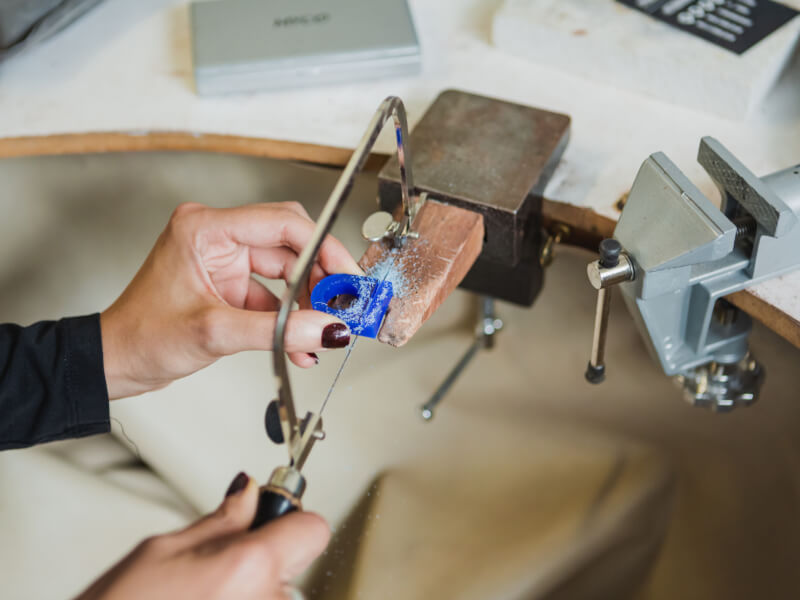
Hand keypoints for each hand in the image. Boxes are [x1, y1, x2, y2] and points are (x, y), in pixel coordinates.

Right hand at [75, 472, 328, 599]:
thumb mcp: (164, 551)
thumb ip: (221, 521)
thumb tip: (249, 492)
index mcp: (251, 567)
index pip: (313, 529)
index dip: (292, 521)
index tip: (274, 520)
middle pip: (295, 565)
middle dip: (266, 559)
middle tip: (221, 567)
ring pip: (278, 596)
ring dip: (253, 592)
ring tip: (205, 599)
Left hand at [101, 202, 361, 398]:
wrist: (117, 362)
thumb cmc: (142, 336)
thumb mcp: (215, 332)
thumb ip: (278, 330)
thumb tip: (328, 328)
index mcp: (206, 228)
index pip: (282, 223)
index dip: (323, 249)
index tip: (347, 276)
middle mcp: (218, 236)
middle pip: (290, 244)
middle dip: (319, 277)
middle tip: (343, 304)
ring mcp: (225, 259)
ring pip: (286, 271)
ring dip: (307, 304)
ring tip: (323, 331)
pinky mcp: (230, 282)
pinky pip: (274, 295)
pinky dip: (290, 319)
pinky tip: (301, 344)